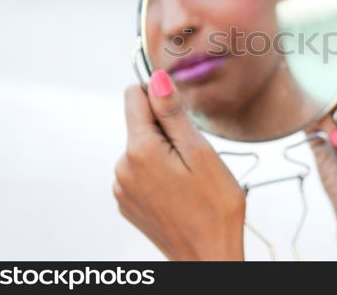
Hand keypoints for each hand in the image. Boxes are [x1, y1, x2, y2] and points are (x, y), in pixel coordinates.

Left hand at [113, 70, 245, 260]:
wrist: (209, 257)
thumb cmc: (215, 207)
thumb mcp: (200, 152)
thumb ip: (173, 114)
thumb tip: (155, 79)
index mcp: (139, 150)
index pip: (135, 97)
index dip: (160, 96)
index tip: (180, 113)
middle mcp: (122, 167)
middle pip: (141, 124)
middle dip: (167, 131)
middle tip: (194, 158)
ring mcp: (122, 188)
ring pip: (142, 149)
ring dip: (164, 154)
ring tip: (189, 179)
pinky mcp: (127, 203)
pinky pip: (141, 172)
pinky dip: (159, 174)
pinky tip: (179, 192)